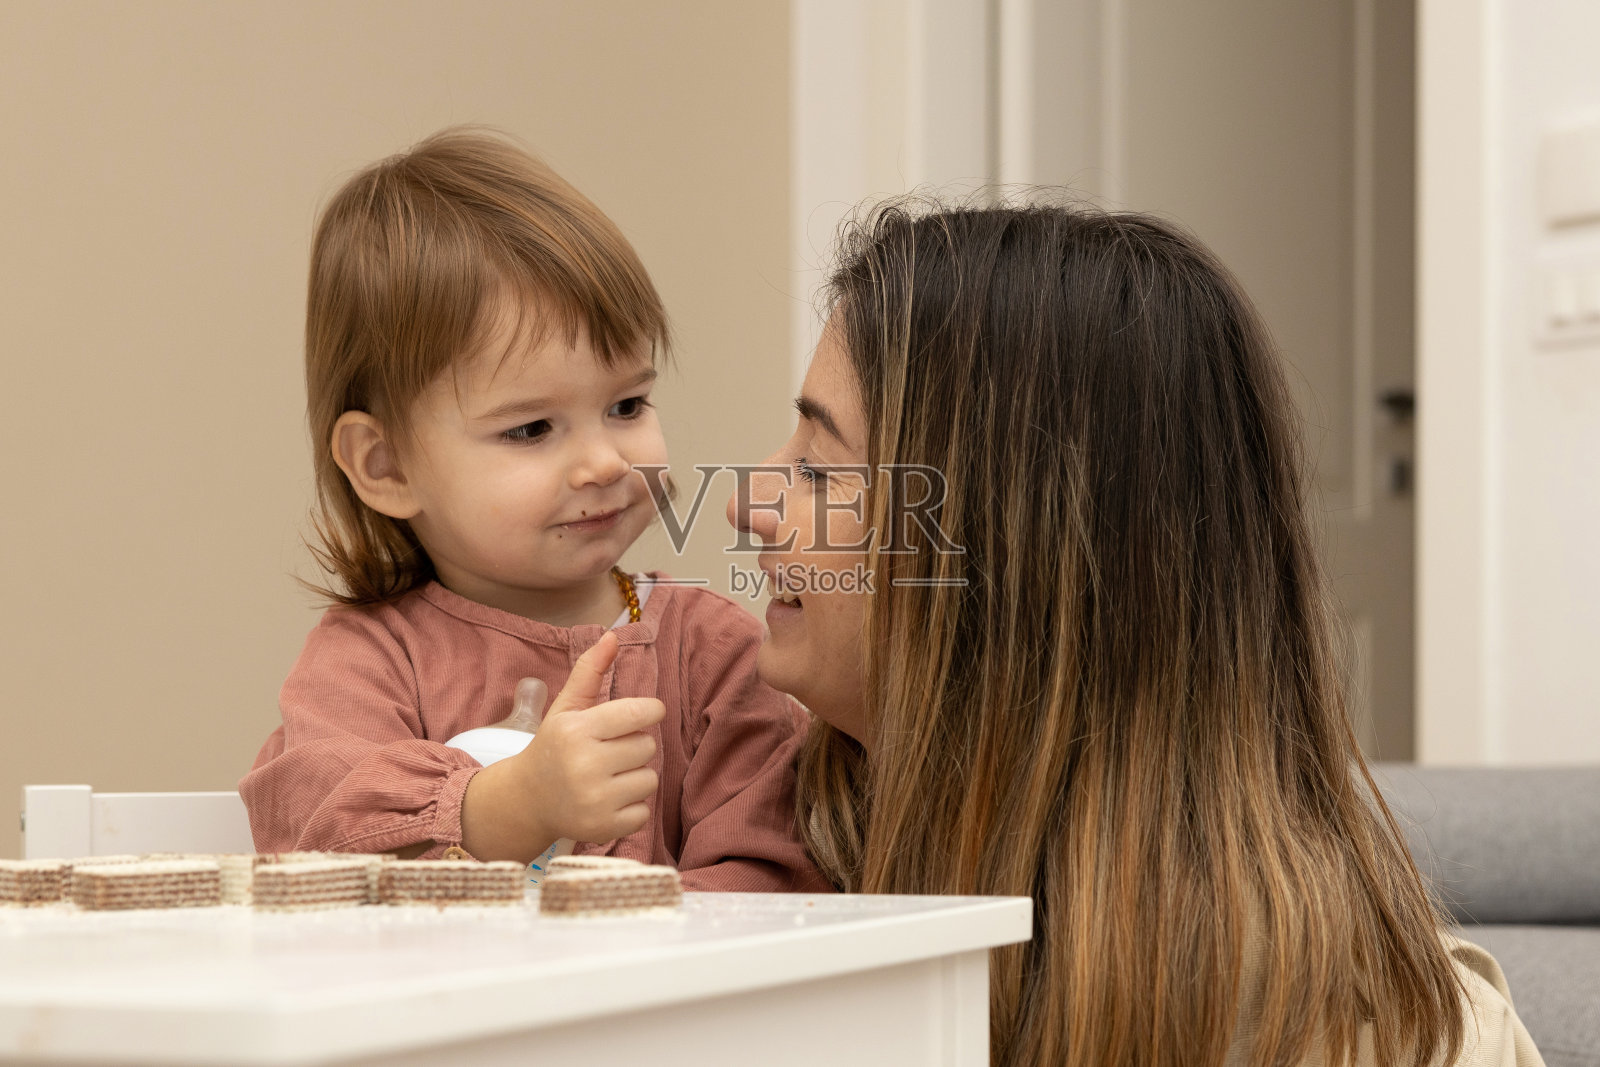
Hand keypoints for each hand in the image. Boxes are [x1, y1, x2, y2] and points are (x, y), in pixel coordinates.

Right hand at [461, 631, 662, 860]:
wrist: (528, 800)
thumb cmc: (554, 747)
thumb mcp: (567, 708)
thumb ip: (591, 671)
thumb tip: (613, 636)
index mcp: (576, 731)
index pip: (639, 713)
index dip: (649, 711)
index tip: (644, 714)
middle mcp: (584, 766)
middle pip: (647, 746)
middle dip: (632, 746)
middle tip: (607, 752)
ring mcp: (594, 800)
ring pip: (650, 779)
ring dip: (634, 776)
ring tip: (607, 776)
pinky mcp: (603, 828)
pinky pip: (644, 811)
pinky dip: (631, 807)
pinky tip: (607, 800)